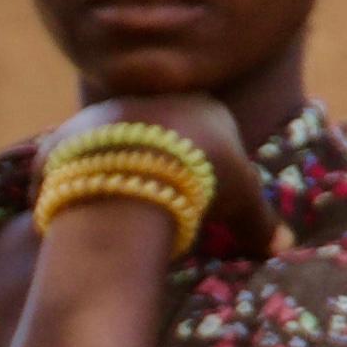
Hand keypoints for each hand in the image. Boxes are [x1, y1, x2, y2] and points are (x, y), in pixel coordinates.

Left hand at [58, 92, 279, 262]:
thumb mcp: (243, 201)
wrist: (133, 170)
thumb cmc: (201, 177)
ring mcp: (99, 116)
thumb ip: (262, 222)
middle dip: (156, 163)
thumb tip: (285, 246)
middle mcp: (145, 100)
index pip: (205, 128)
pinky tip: (79, 210)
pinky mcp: (62, 139)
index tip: (202, 192)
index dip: (205, 163)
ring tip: (120, 208)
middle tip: (160, 202)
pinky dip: (72, 186)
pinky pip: (65, 165)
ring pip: (109, 144)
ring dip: (113, 170)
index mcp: (196, 104)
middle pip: (154, 132)